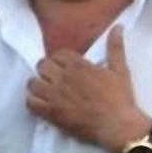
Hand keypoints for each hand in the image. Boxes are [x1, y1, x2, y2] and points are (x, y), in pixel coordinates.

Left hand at [26, 26, 150, 151]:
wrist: (117, 125)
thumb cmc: (120, 98)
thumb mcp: (120, 70)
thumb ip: (115, 47)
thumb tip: (118, 27)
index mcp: (79, 65)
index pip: (58, 54)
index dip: (59, 60)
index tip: (64, 67)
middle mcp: (64, 77)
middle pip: (42, 65)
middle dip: (46, 70)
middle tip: (53, 79)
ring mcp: (55, 96)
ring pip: (33, 83)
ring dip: (37, 85)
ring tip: (45, 91)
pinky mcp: (51, 113)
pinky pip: (30, 103)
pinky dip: (32, 102)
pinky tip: (41, 104)